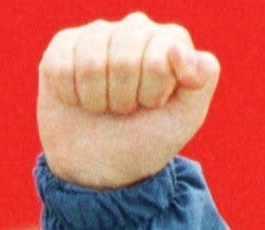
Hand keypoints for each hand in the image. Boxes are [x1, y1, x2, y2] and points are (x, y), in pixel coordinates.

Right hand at [38, 14, 220, 189]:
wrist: (99, 165)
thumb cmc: (145, 140)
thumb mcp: (183, 119)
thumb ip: (202, 81)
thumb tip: (179, 49)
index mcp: (169, 42)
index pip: (163, 53)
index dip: (154, 89)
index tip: (152, 105)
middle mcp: (135, 30)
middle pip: (126, 57)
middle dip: (125, 96)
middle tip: (127, 109)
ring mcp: (98, 34)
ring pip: (92, 62)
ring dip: (98, 98)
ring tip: (104, 106)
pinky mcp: (64, 44)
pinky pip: (62, 66)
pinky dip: (72, 95)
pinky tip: (79, 100)